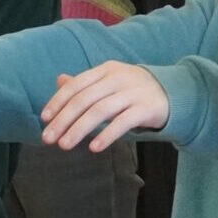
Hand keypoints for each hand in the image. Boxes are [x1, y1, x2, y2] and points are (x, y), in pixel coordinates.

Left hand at [38, 63, 172, 152]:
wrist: (173, 93)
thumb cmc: (133, 90)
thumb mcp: (110, 82)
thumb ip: (86, 83)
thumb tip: (59, 81)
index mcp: (106, 70)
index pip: (76, 85)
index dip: (58, 101)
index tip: (44, 119)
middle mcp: (119, 78)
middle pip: (85, 100)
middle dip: (63, 120)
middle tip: (48, 139)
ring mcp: (134, 92)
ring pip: (100, 111)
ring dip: (79, 129)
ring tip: (65, 145)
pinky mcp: (147, 108)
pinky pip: (123, 122)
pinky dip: (107, 135)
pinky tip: (94, 147)